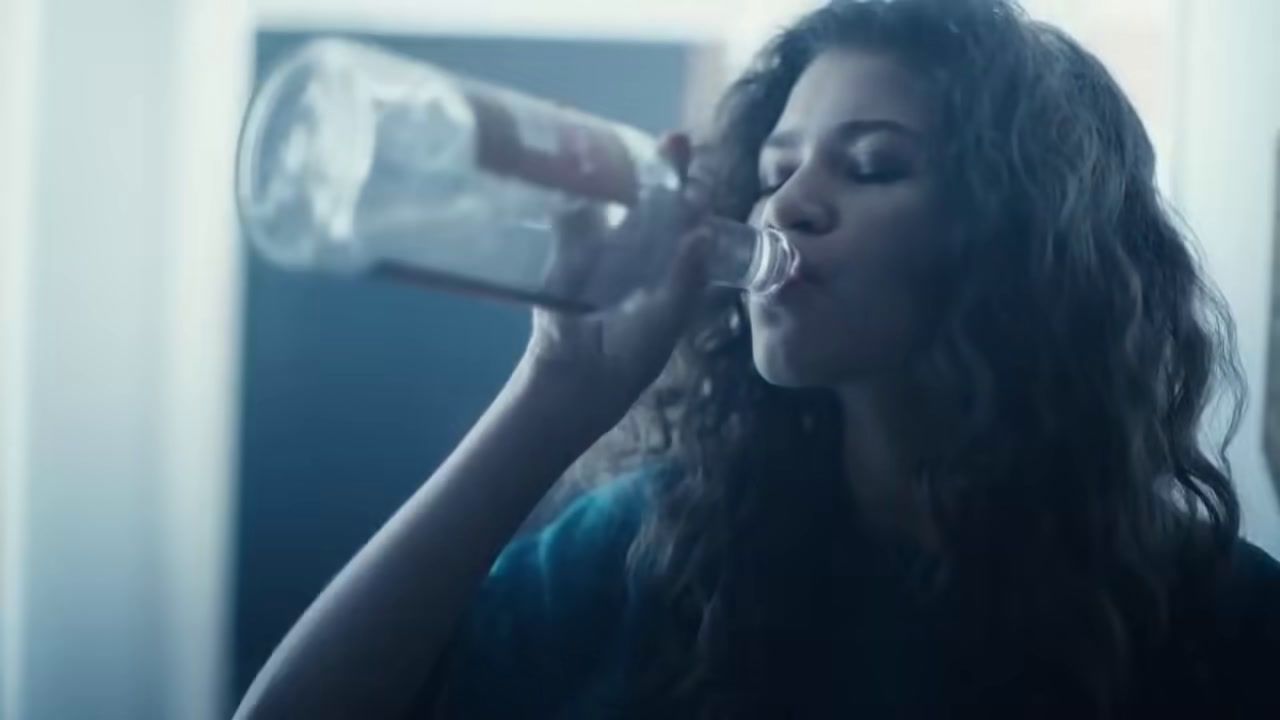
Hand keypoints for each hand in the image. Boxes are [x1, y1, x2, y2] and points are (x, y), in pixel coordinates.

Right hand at [518, 132, 714, 425]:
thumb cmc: (630, 355)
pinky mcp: (563, 250)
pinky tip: (566, 159)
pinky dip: (565, 186)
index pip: (685, 213)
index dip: (691, 187)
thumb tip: (702, 233)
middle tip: (672, 141)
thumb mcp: (665, 320)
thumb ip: (684, 281)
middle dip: (661, 164)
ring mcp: (599, 243)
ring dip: (615, 164)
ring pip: (610, 195)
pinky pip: (566, 213)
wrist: (576, 378)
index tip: (694, 163)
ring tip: (626, 136)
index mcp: (668, 259)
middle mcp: (636, 244)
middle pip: (651, 193)